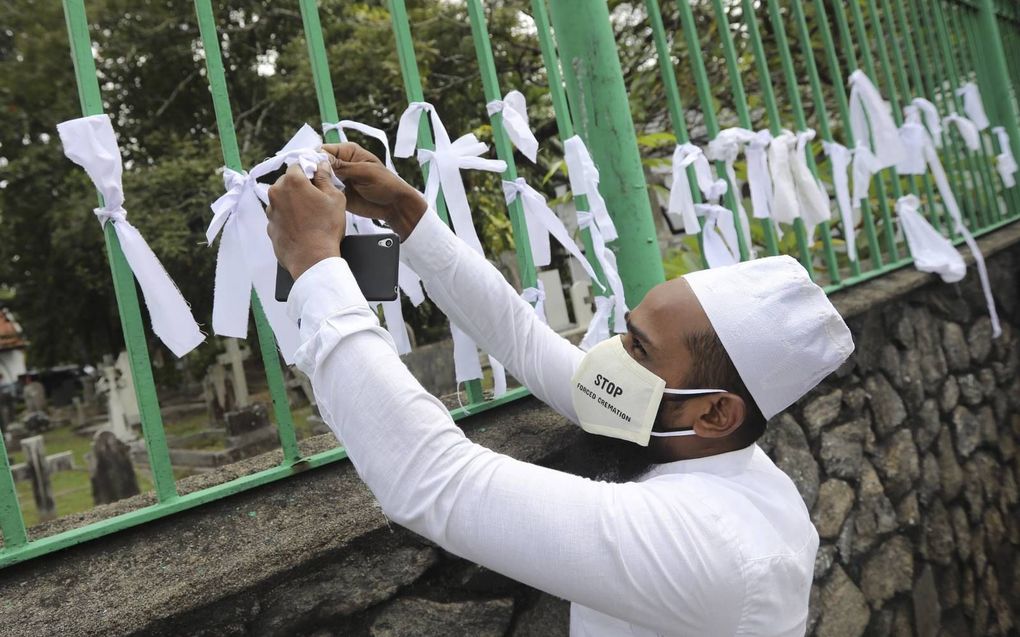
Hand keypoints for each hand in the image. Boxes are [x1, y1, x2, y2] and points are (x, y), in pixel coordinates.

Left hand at [266, 162, 346, 279]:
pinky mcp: (270, 227)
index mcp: (292, 181)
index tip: (318, 179)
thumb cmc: (325, 228)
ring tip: (310, 217)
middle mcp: (276, 193)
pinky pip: (280, 216)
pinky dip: (289, 218)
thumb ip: (326, 178)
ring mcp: (271, 211)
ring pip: (283, 199)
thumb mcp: (335, 198)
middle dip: (300, 187)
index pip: (298, 165)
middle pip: (288, 182)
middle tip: (317, 200)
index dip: (310, 171)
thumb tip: (322, 166)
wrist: (312, 259)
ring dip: (294, 203)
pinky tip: (302, 228)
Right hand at [320, 142, 426, 239]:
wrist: (394, 206)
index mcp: (347, 152)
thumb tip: (320, 159)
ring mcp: (337, 179)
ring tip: (315, 191)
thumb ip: (343, 166)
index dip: (314, 157)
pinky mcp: (337, 193)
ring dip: (316, 184)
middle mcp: (340, 164)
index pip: (324, 150)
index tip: (310, 167)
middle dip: (313, 171)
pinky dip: (320, 195)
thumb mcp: (364, 172)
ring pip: (318, 179)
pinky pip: (324, 192)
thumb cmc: (385, 184)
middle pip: (317, 164)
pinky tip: (318, 199)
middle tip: (312, 181)